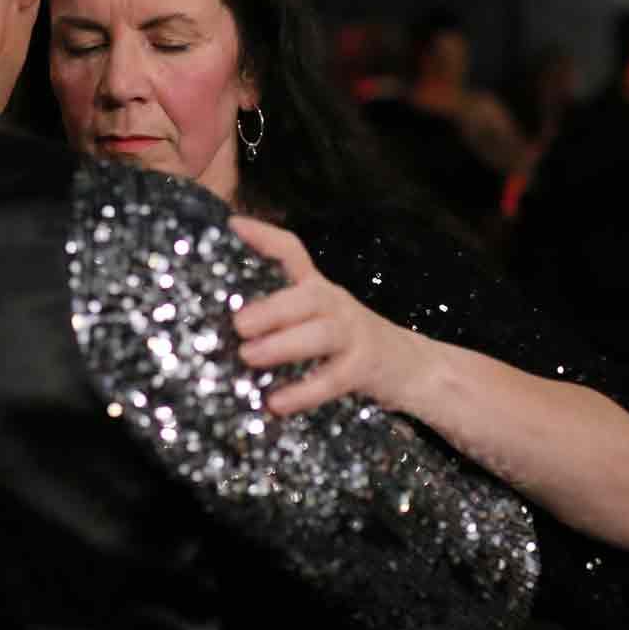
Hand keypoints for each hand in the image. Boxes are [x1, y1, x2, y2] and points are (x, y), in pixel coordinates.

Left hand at [227, 216, 426, 416]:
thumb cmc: (347, 342)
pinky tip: (275, 403)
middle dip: (271, 308)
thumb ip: (279, 317)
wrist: (410, 365)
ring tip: (248, 357)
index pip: (293, 252)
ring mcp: (354, 334)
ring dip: (282, 345)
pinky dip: (303, 393)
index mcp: (318, 289)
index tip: (233, 226)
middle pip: (307, 296)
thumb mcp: (317, 317)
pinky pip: (332, 380)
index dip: (265, 237)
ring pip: (320, 334)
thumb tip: (218, 330)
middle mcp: (335, 304)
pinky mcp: (364, 368)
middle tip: (237, 324)